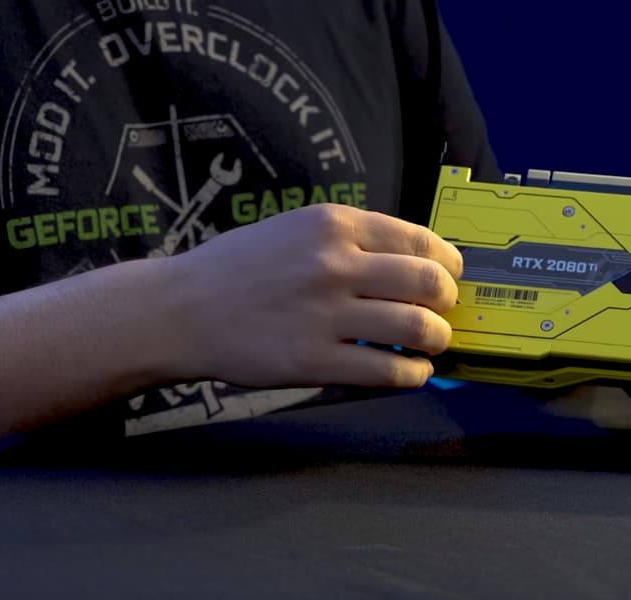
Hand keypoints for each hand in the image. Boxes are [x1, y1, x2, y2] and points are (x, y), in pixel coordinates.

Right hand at [161, 203, 462, 389]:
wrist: (179, 310)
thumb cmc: (241, 268)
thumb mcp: (296, 229)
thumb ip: (353, 240)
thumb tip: (418, 261)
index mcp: (333, 225)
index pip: (421, 241)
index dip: (448, 264)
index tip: (451, 277)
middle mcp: (333, 264)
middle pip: (428, 283)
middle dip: (448, 303)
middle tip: (443, 314)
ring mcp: (324, 314)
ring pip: (417, 328)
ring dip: (437, 340)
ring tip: (432, 344)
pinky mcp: (312, 361)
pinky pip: (387, 370)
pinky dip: (413, 374)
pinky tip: (412, 372)